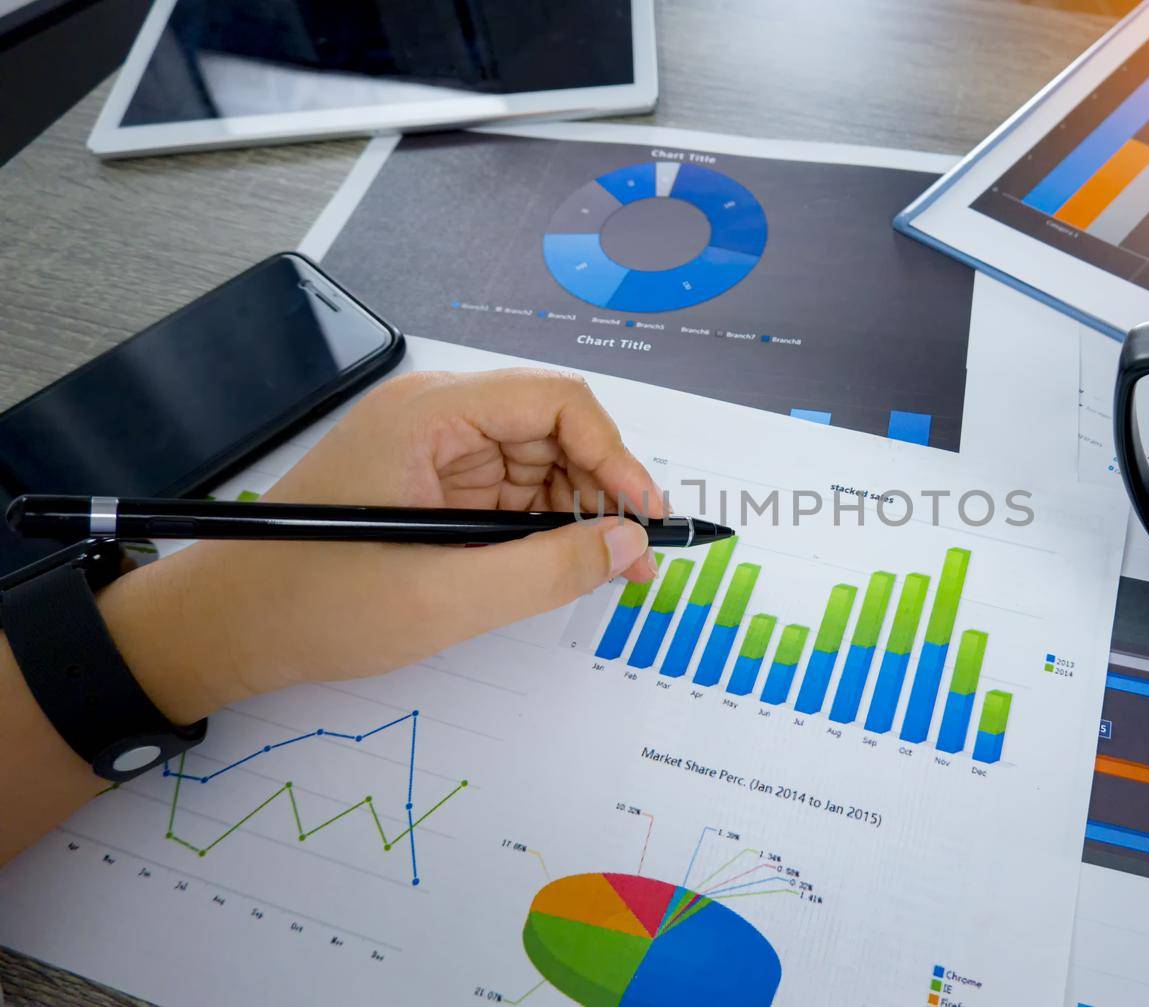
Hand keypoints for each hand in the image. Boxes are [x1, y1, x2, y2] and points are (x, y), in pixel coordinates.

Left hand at [98, 368, 662, 722]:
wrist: (225, 626)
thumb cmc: (313, 602)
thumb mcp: (444, 598)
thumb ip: (547, 571)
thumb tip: (628, 544)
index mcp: (428, 413)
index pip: (555, 400)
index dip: (614, 455)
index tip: (644, 516)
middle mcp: (432, 415)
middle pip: (552, 428)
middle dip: (601, 488)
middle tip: (632, 557)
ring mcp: (429, 448)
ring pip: (536, 461)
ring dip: (574, 512)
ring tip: (600, 568)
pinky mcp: (427, 483)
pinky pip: (506, 490)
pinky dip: (540, 526)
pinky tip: (555, 564)